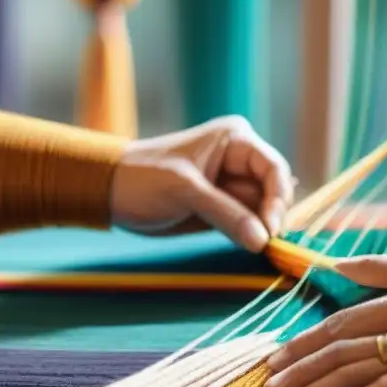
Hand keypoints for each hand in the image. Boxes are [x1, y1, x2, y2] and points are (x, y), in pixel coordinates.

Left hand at [110, 115, 293, 251]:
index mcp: (235, 140)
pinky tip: (250, 245)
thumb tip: (263, 240)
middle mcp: (240, 159)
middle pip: (274, 190)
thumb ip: (226, 214)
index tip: (270, 230)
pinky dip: (251, 235)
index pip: (273, 168)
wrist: (109, 190)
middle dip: (272, 216)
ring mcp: (232, 184)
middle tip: (264, 243)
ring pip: (263, 209)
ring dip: (263, 229)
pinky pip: (248, 222)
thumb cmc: (142, 179)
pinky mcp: (224, 207)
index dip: (278, 199)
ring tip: (256, 246)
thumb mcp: (184, 192)